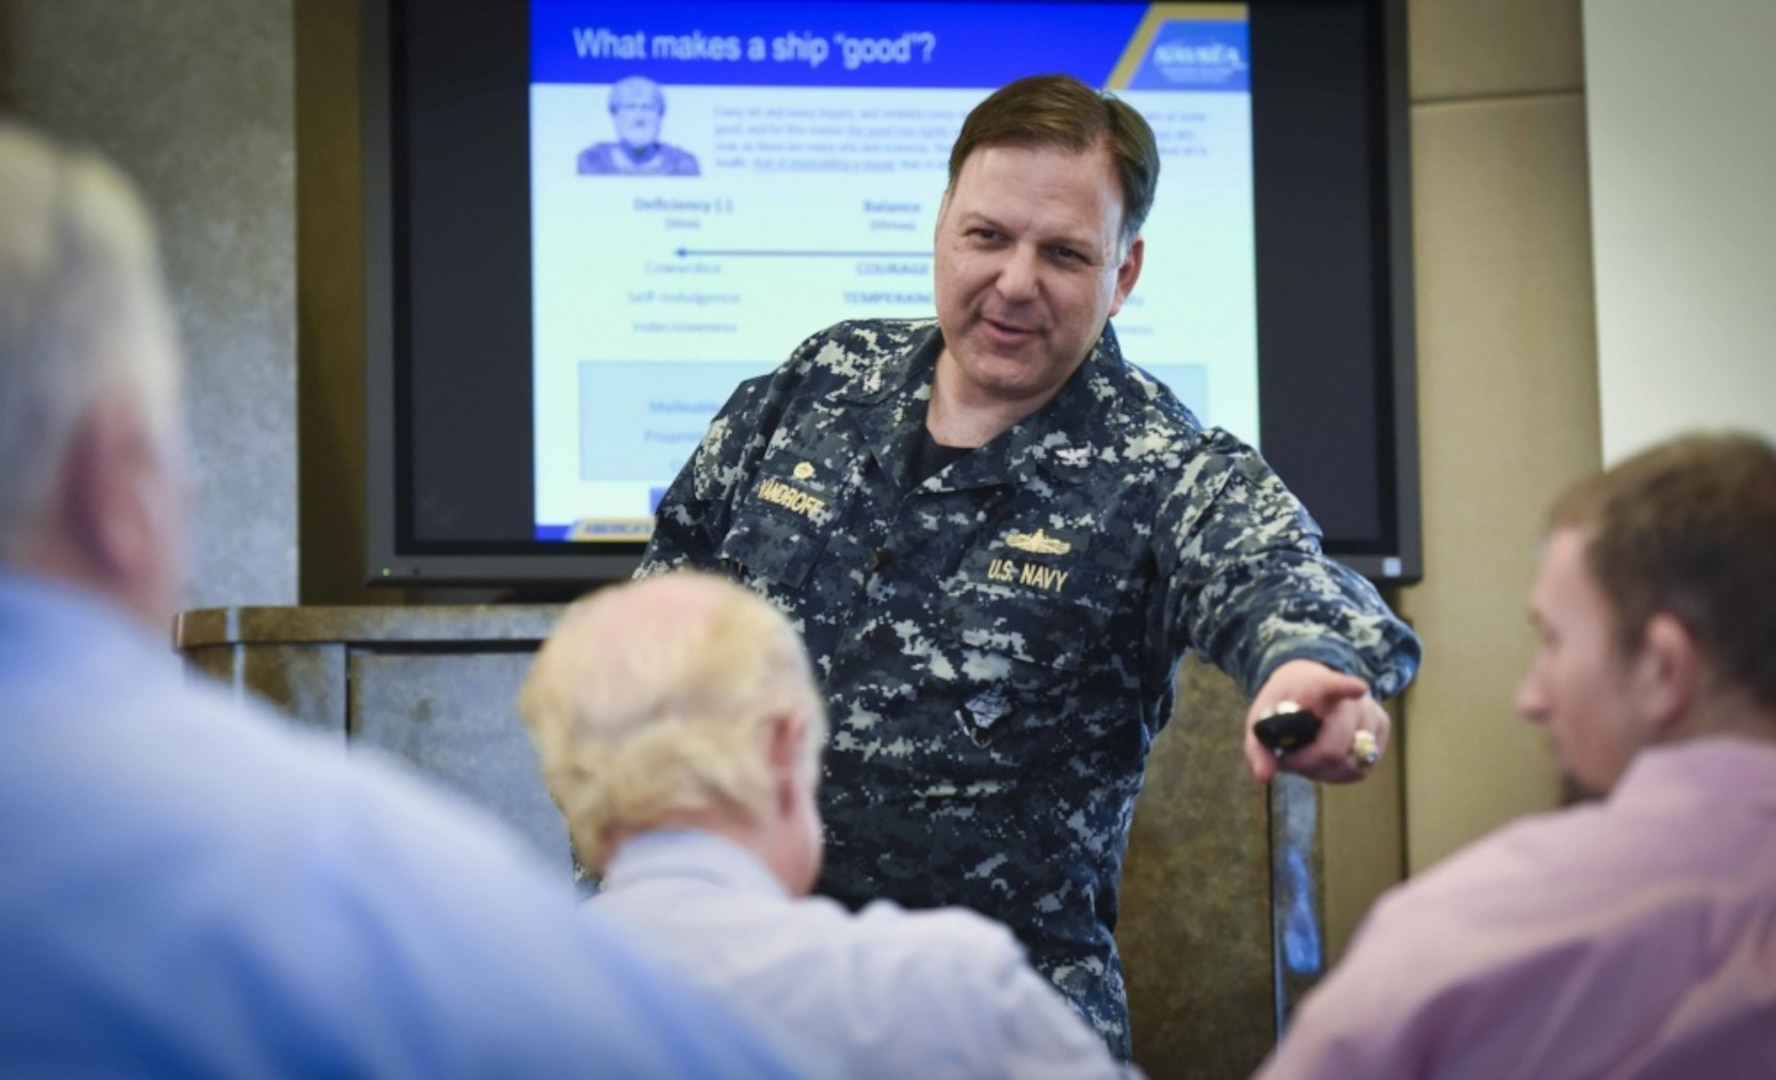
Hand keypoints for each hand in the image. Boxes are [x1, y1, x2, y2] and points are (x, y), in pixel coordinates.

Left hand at [1243, 659, 1389, 783]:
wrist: (1306, 683)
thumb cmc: (1282, 706)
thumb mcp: (1260, 722)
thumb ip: (1257, 748)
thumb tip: (1263, 776)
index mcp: (1314, 684)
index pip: (1332, 684)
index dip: (1345, 687)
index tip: (1358, 688)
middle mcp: (1349, 695)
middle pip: (1332, 749)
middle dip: (1306, 764)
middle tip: (1290, 760)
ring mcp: (1369, 709)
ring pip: (1349, 763)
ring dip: (1322, 771)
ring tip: (1307, 755)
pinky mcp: (1382, 725)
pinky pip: (1362, 767)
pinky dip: (1340, 773)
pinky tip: (1325, 761)